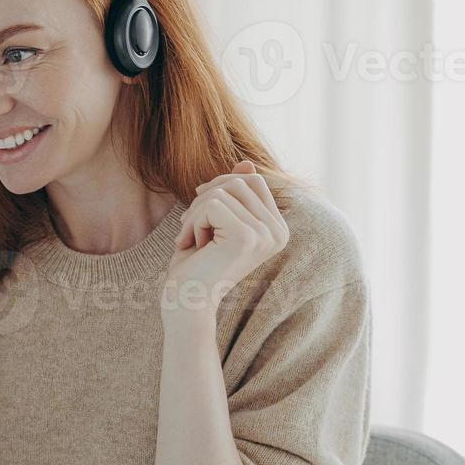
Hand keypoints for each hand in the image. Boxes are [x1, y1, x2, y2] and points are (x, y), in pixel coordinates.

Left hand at [163, 160, 288, 318]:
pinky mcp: (246, 237)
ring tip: (191, 240)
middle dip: (204, 200)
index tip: (201, 212)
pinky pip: (211, 205)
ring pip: (222, 192)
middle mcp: (278, 233)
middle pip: (238, 182)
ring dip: (195, 213)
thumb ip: (234, 194)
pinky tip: (191, 247)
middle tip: (191, 229)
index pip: (252, 181)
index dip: (220, 188)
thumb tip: (247, 163)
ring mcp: (264, 234)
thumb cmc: (197, 264)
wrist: (186, 301)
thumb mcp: (216, 222)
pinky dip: (192, 223)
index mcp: (277, 229)